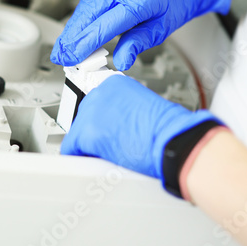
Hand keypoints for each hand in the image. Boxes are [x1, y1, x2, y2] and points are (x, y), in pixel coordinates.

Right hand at [51, 0, 230, 70]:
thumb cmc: (175, 0)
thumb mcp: (162, 28)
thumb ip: (138, 43)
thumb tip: (121, 60)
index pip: (105, 25)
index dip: (84, 43)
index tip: (72, 57)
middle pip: (89, 13)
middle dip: (72, 37)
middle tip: (60, 55)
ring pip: (85, 3)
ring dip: (74, 26)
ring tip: (65, 46)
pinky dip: (82, 13)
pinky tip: (76, 28)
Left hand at [60, 75, 219, 179]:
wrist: (174, 140)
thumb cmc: (168, 129)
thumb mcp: (142, 107)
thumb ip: (123, 111)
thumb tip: (114, 125)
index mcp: (114, 83)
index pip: (95, 104)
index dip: (100, 122)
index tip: (104, 130)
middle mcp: (100, 92)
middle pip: (83, 117)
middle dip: (93, 133)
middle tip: (108, 145)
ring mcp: (92, 112)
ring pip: (77, 133)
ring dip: (88, 146)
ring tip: (108, 154)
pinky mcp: (88, 132)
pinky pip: (71, 148)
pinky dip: (79, 157)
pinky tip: (91, 161)